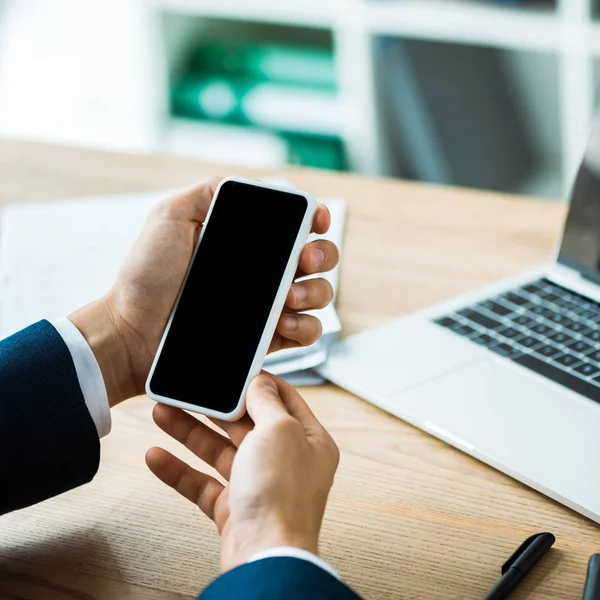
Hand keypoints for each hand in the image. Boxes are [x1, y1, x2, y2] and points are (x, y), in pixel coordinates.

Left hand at [69, 179, 338, 406]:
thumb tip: (245, 184)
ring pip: (319, 294)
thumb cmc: (145, 274)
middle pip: (317, 258)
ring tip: (290, 297)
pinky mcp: (266, 338)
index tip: (316, 220)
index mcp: (246, 241)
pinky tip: (285, 322)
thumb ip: (206, 193)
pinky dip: (308, 326)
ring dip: (317, 291)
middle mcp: (262, 271)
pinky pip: (306, 332)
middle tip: (304, 260)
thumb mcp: (169, 217)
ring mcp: (267, 305)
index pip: (295, 226)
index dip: (315, 219)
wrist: (132, 329)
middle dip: (323, 254)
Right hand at [146, 373, 339, 571]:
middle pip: (246, 424)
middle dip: (213, 407)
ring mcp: (259, 485)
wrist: (265, 556)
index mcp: (309, 440)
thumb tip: (261, 382)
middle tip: (188, 389)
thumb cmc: (282, 493)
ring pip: (220, 451)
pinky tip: (155, 456)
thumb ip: (267, 402)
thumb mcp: (279, 430)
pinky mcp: (235, 509)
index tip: (234, 368)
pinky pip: (203, 484)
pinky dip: (180, 470)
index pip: (284, 399)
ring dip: (190, 432)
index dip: (258, 382)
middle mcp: (286, 461)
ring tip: (162, 411)